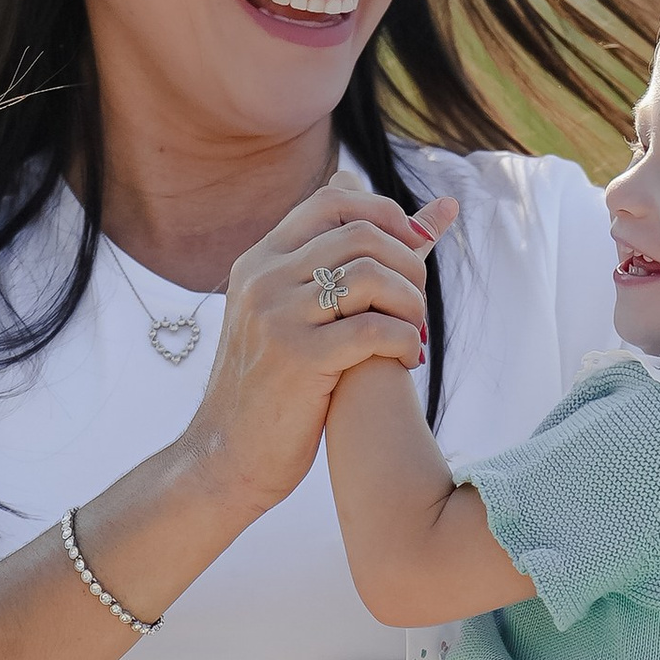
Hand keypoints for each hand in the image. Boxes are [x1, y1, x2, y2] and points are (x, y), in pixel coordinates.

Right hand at [181, 186, 456, 520]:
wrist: (226, 459)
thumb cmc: (276, 388)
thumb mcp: (296, 314)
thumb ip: (353, 264)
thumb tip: (434, 214)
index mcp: (259, 261)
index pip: (331, 201)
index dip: (385, 214)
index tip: (415, 247)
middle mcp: (262, 279)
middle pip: (360, 233)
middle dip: (408, 263)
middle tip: (417, 303)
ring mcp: (276, 317)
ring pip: (370, 275)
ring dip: (410, 302)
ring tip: (414, 333)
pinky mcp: (297, 359)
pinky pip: (373, 329)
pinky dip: (404, 341)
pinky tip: (408, 361)